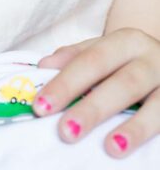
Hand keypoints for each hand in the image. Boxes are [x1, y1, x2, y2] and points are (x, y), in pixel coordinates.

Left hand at [32, 28, 159, 158]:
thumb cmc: (131, 59)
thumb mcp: (107, 50)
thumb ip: (77, 57)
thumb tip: (43, 66)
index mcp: (125, 41)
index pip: (91, 61)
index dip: (66, 83)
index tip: (41, 106)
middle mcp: (150, 57)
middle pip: (120, 83)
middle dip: (92, 108)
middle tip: (66, 131)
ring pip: (153, 105)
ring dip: (133, 128)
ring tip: (111, 148)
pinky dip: (151, 133)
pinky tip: (136, 148)